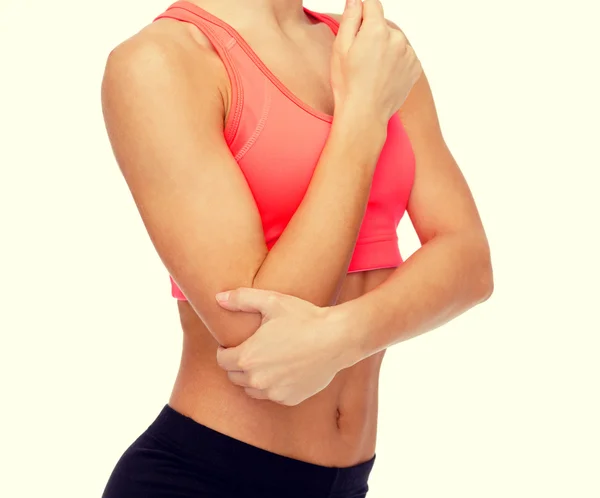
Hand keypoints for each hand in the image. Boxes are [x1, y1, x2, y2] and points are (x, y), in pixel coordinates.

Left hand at [214, 288, 357, 405]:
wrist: (337, 338)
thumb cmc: (304, 318)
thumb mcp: (272, 301)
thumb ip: (242, 299)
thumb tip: (218, 298)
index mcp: (247, 357)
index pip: (222, 361)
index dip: (225, 351)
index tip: (233, 344)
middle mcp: (257, 380)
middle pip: (234, 377)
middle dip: (237, 364)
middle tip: (250, 351)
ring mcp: (274, 392)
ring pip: (251, 390)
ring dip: (253, 378)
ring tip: (265, 361)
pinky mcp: (290, 399)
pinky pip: (272, 395)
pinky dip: (273, 386)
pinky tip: (283, 370)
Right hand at [331, 0, 421, 124]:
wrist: (365, 114)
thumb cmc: (348, 84)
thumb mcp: (340, 48)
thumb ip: (350, 18)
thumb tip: (356, 0)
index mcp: (376, 29)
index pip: (372, 4)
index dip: (362, 11)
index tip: (357, 21)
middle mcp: (397, 38)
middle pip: (383, 26)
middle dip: (373, 35)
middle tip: (361, 58)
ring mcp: (408, 54)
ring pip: (395, 42)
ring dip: (386, 49)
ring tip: (373, 70)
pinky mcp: (415, 68)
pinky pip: (405, 56)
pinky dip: (396, 62)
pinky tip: (383, 76)